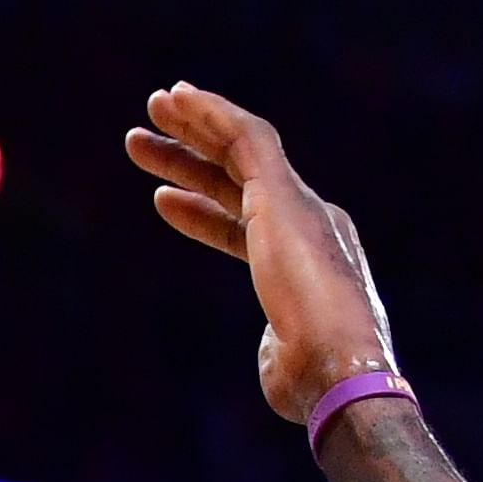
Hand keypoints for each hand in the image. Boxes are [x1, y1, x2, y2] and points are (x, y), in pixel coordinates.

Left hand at [127, 85, 397, 424]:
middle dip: (191, 157)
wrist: (338, 367)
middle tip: (145, 140)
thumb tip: (278, 356)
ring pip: (240, 149)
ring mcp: (298, 205)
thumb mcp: (286, 363)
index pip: (243, 225)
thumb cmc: (311, 381)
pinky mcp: (284, 194)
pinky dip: (213, 113)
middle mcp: (309, 222)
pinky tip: (180, 100)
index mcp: (307, 261)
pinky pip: (246, 137)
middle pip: (237, 180)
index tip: (161, 199)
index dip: (202, 211)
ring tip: (154, 106)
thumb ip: (280, 350)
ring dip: (195, 125)